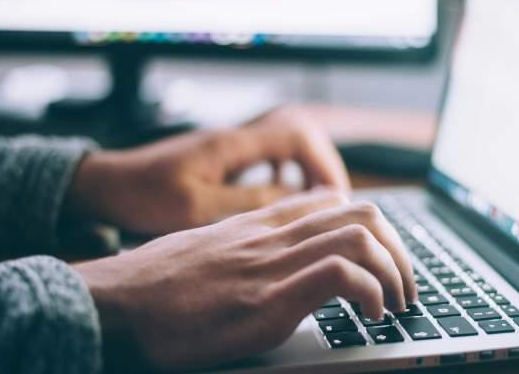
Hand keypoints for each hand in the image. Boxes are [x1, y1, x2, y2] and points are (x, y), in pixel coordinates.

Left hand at [67, 107, 349, 234]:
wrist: (106, 185)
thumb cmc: (143, 196)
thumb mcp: (196, 208)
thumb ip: (247, 202)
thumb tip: (295, 201)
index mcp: (231, 144)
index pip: (297, 136)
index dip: (323, 163)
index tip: (333, 197)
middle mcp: (235, 139)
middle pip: (299, 135)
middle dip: (322, 166)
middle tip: (333, 203)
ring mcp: (229, 147)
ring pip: (286, 145)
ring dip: (306, 170)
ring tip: (316, 204)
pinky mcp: (222, 159)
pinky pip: (268, 158)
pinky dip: (286, 174)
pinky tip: (284, 198)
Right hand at [74, 190, 417, 371]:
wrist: (114, 302)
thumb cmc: (156, 283)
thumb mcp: (209, 249)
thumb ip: (247, 244)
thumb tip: (277, 258)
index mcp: (261, 224)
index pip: (335, 202)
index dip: (374, 227)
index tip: (383, 259)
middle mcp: (274, 236)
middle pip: (363, 213)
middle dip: (399, 249)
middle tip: (404, 285)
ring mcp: (273, 264)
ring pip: (361, 237)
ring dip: (395, 272)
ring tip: (396, 304)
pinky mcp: (268, 300)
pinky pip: (341, 276)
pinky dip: (372, 294)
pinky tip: (371, 317)